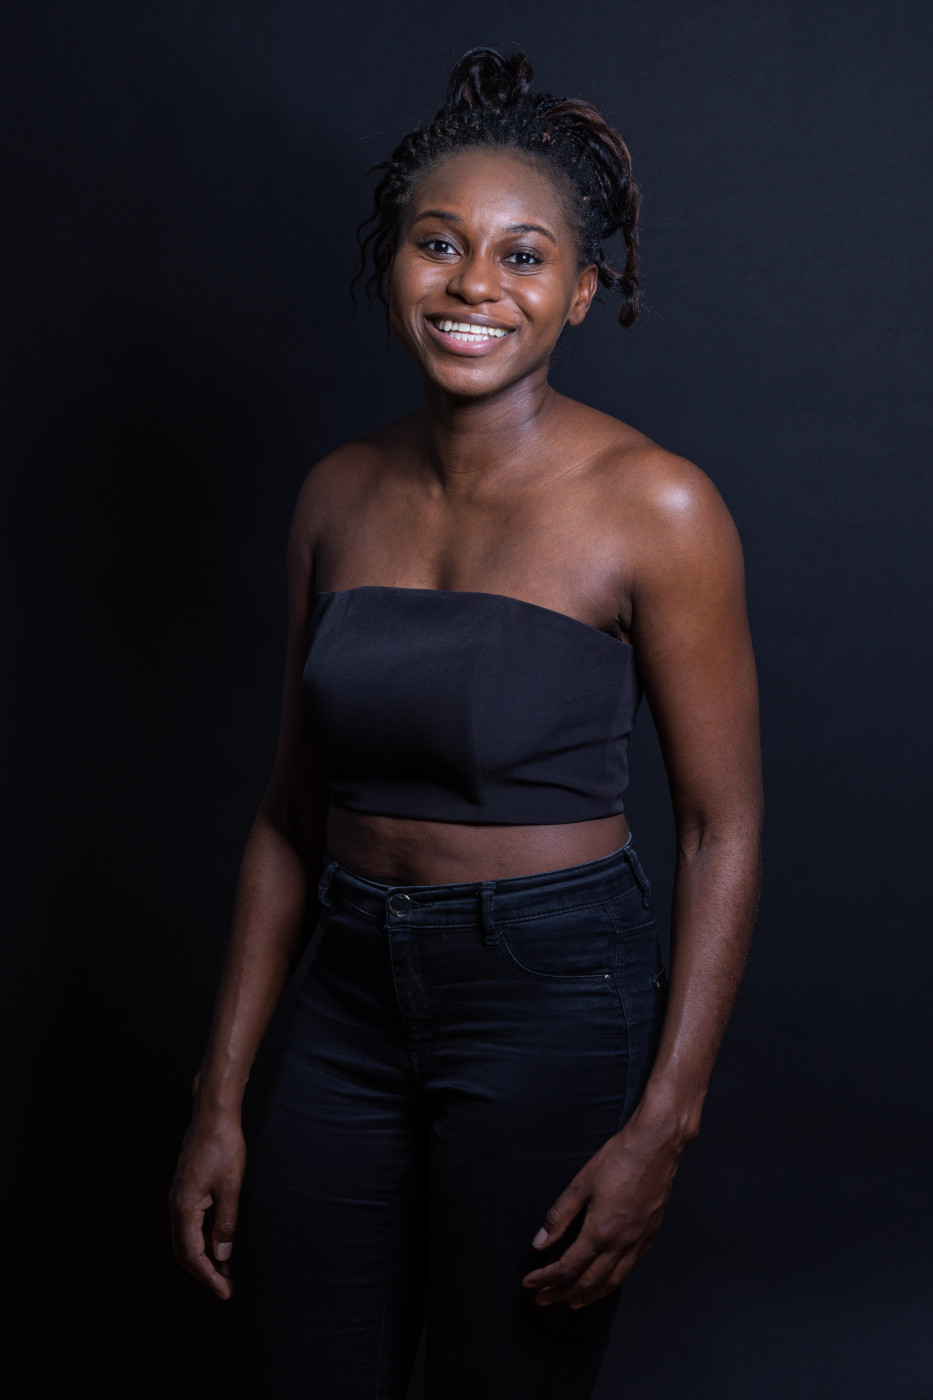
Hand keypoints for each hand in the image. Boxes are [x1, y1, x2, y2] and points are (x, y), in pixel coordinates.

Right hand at [168, 1112, 245, 1300]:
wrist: (213, 1114)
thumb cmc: (223, 1146)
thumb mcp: (230, 1187)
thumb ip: (226, 1223)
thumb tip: (223, 1255)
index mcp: (184, 1208)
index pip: (192, 1255)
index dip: (209, 1277)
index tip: (226, 1292)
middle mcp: (176, 1205)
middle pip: (185, 1252)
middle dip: (205, 1272)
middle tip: (226, 1287)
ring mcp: (180, 1196)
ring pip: (188, 1238)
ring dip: (205, 1257)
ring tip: (227, 1270)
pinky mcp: (187, 1188)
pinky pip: (192, 1224)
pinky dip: (205, 1239)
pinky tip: (221, 1242)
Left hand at [521, 1108, 685, 1308]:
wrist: (655, 1148)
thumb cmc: (619, 1160)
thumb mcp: (580, 1184)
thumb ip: (559, 1216)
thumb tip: (540, 1242)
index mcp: (600, 1232)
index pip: (567, 1268)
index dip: (546, 1279)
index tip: (530, 1282)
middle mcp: (620, 1244)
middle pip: (588, 1283)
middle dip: (562, 1294)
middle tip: (544, 1298)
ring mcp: (637, 1243)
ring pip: (611, 1283)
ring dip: (588, 1296)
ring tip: (572, 1301)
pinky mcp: (648, 1237)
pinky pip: (629, 1271)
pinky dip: (612, 1283)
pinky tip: (606, 1282)